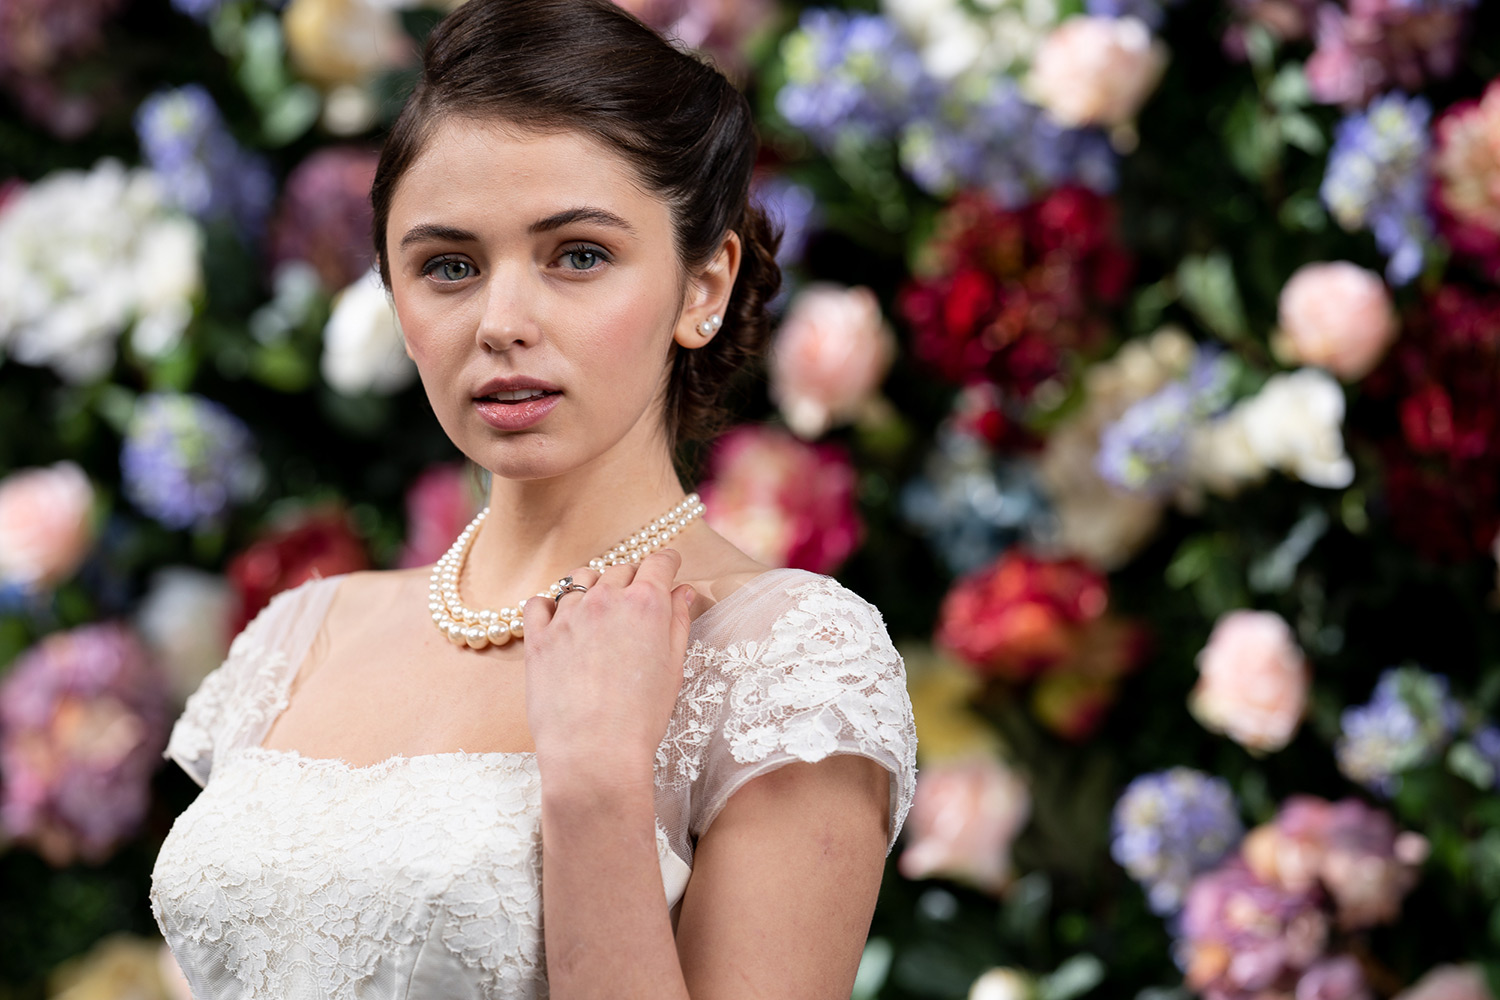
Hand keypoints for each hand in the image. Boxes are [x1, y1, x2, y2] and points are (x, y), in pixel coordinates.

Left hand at [521, 548, 695, 787]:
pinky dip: (550, 605)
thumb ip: (678, 621)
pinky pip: (539, 603)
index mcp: (646, 604)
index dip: (667, 562)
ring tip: (599, 612)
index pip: (659, 562)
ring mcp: (567, 616)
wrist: (594, 751)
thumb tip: (682, 591)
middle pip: (621, 568)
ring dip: (594, 587)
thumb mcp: (673, 667)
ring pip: (581, 579)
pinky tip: (560, 622)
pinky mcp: (538, 637)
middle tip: (636, 601)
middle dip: (632, 578)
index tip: (669, 566)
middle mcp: (606, 600)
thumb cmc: (641, 716)